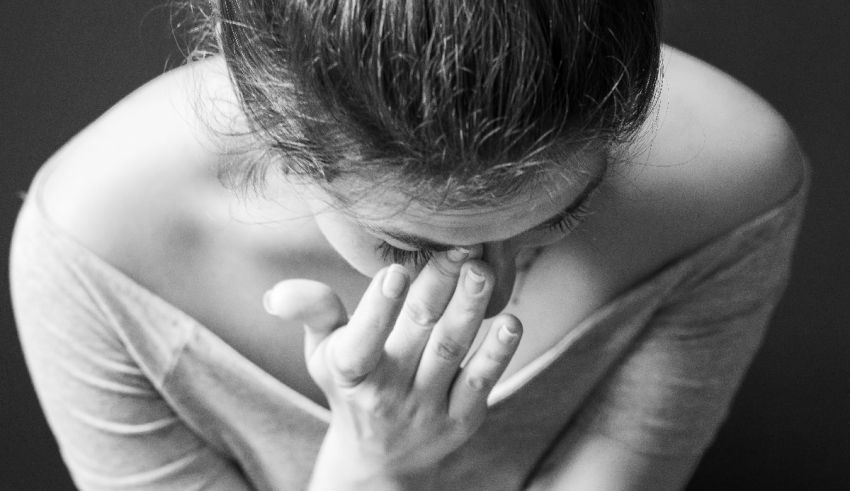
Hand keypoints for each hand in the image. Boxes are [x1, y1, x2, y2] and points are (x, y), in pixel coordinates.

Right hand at [264, 248, 522, 488]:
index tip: (395, 271)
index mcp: (348, 372)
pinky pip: (480, 384)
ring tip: (482, 272)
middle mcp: (386, 394)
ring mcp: (426, 409)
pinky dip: (497, 355)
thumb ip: (311, 312)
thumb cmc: (350, 385)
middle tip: (460, 246)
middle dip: (438, 288)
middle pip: (415, 334)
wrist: (379, 458)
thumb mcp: (322, 352)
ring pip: (450, 353)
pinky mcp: (461, 420)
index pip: (361, 343)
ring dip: (469, 311)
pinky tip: (511, 322)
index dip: (377, 310)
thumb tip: (276, 292)